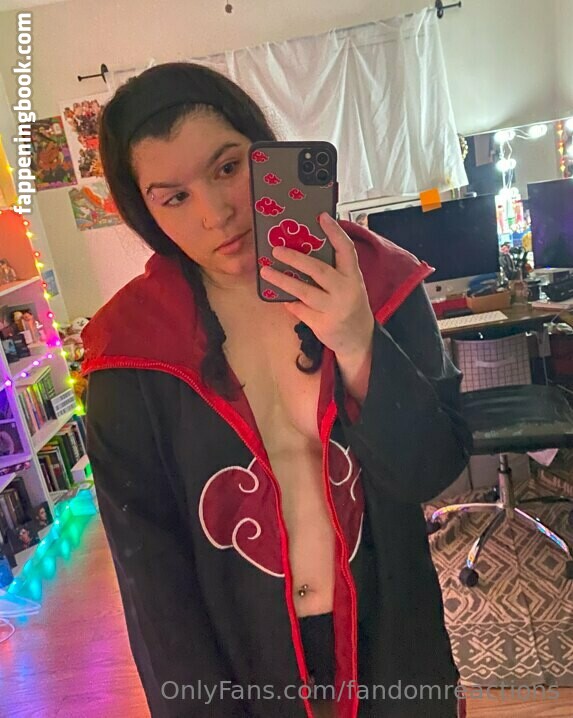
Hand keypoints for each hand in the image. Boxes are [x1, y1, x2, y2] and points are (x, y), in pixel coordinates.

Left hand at [259, 213, 373, 358]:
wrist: (358, 339)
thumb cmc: (349, 304)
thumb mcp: (350, 284)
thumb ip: (335, 269)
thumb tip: (305, 246)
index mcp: (353, 276)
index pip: (346, 249)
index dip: (335, 232)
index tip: (321, 216)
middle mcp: (345, 291)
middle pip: (318, 270)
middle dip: (296, 258)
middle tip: (276, 249)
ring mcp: (333, 309)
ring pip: (304, 292)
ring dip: (282, 280)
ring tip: (265, 271)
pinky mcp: (322, 324)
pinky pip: (299, 309)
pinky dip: (289, 301)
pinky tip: (280, 295)